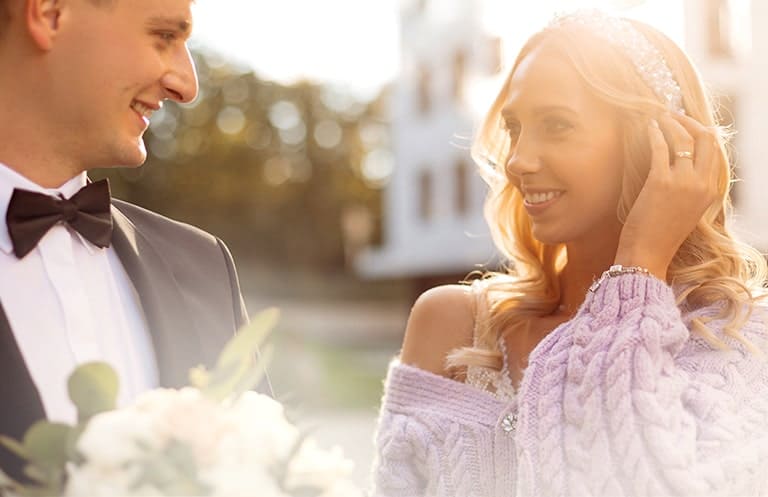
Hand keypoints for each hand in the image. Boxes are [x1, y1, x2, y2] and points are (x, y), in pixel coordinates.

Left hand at [614, 113, 721, 279]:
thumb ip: (690, 188)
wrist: (647, 254)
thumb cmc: (660, 234)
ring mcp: (683, 182)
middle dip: (689, 121)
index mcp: (711, 191)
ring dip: (671, 123)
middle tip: (672, 114)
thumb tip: (682, 165)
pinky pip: (661, 148)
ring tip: (659, 116)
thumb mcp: (686, 210)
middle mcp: (701, 184)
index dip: (702, 132)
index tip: (687, 123)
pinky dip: (655, 133)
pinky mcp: (661, 182)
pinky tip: (648, 127)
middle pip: (705, 139)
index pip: (715, 151)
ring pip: (683, 139)